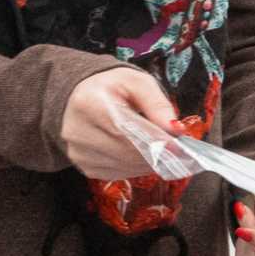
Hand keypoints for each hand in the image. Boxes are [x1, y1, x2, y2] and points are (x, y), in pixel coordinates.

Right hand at [60, 68, 178, 179]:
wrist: (80, 98)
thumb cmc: (110, 88)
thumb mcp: (136, 83)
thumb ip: (158, 104)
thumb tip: (176, 130)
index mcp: (88, 104)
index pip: (126, 130)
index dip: (153, 140)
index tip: (176, 145)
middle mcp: (78, 132)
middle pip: (126, 152)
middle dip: (155, 153)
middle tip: (174, 149)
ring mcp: (79, 153)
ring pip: (125, 166)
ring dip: (148, 162)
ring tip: (160, 150)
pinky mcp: (85, 167)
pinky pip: (119, 173)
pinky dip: (136, 167)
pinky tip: (141, 155)